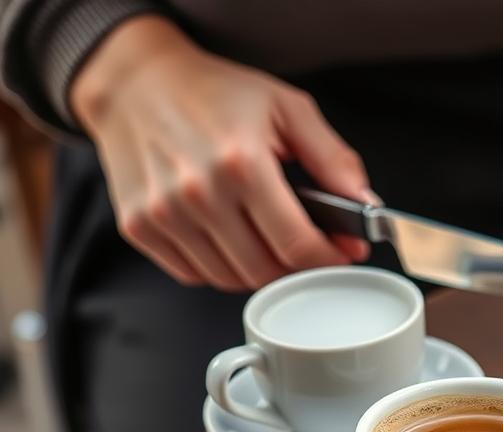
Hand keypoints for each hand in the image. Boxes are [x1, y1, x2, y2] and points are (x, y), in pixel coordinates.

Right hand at [72, 16, 372, 291]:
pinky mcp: (138, 227)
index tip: (342, 255)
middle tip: (308, 246)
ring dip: (259, 270)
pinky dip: (219, 267)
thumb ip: (334, 160)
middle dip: (297, 266)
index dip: (328, 259)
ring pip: (230, 279)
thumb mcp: (288, 109)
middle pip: (265, 271)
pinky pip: (193, 275)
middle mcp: (198, 193)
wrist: (136, 82)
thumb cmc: (215, 92)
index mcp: (241, 162)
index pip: (296, 243)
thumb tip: (367, 206)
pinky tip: (229, 237)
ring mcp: (163, 214)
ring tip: (268, 238)